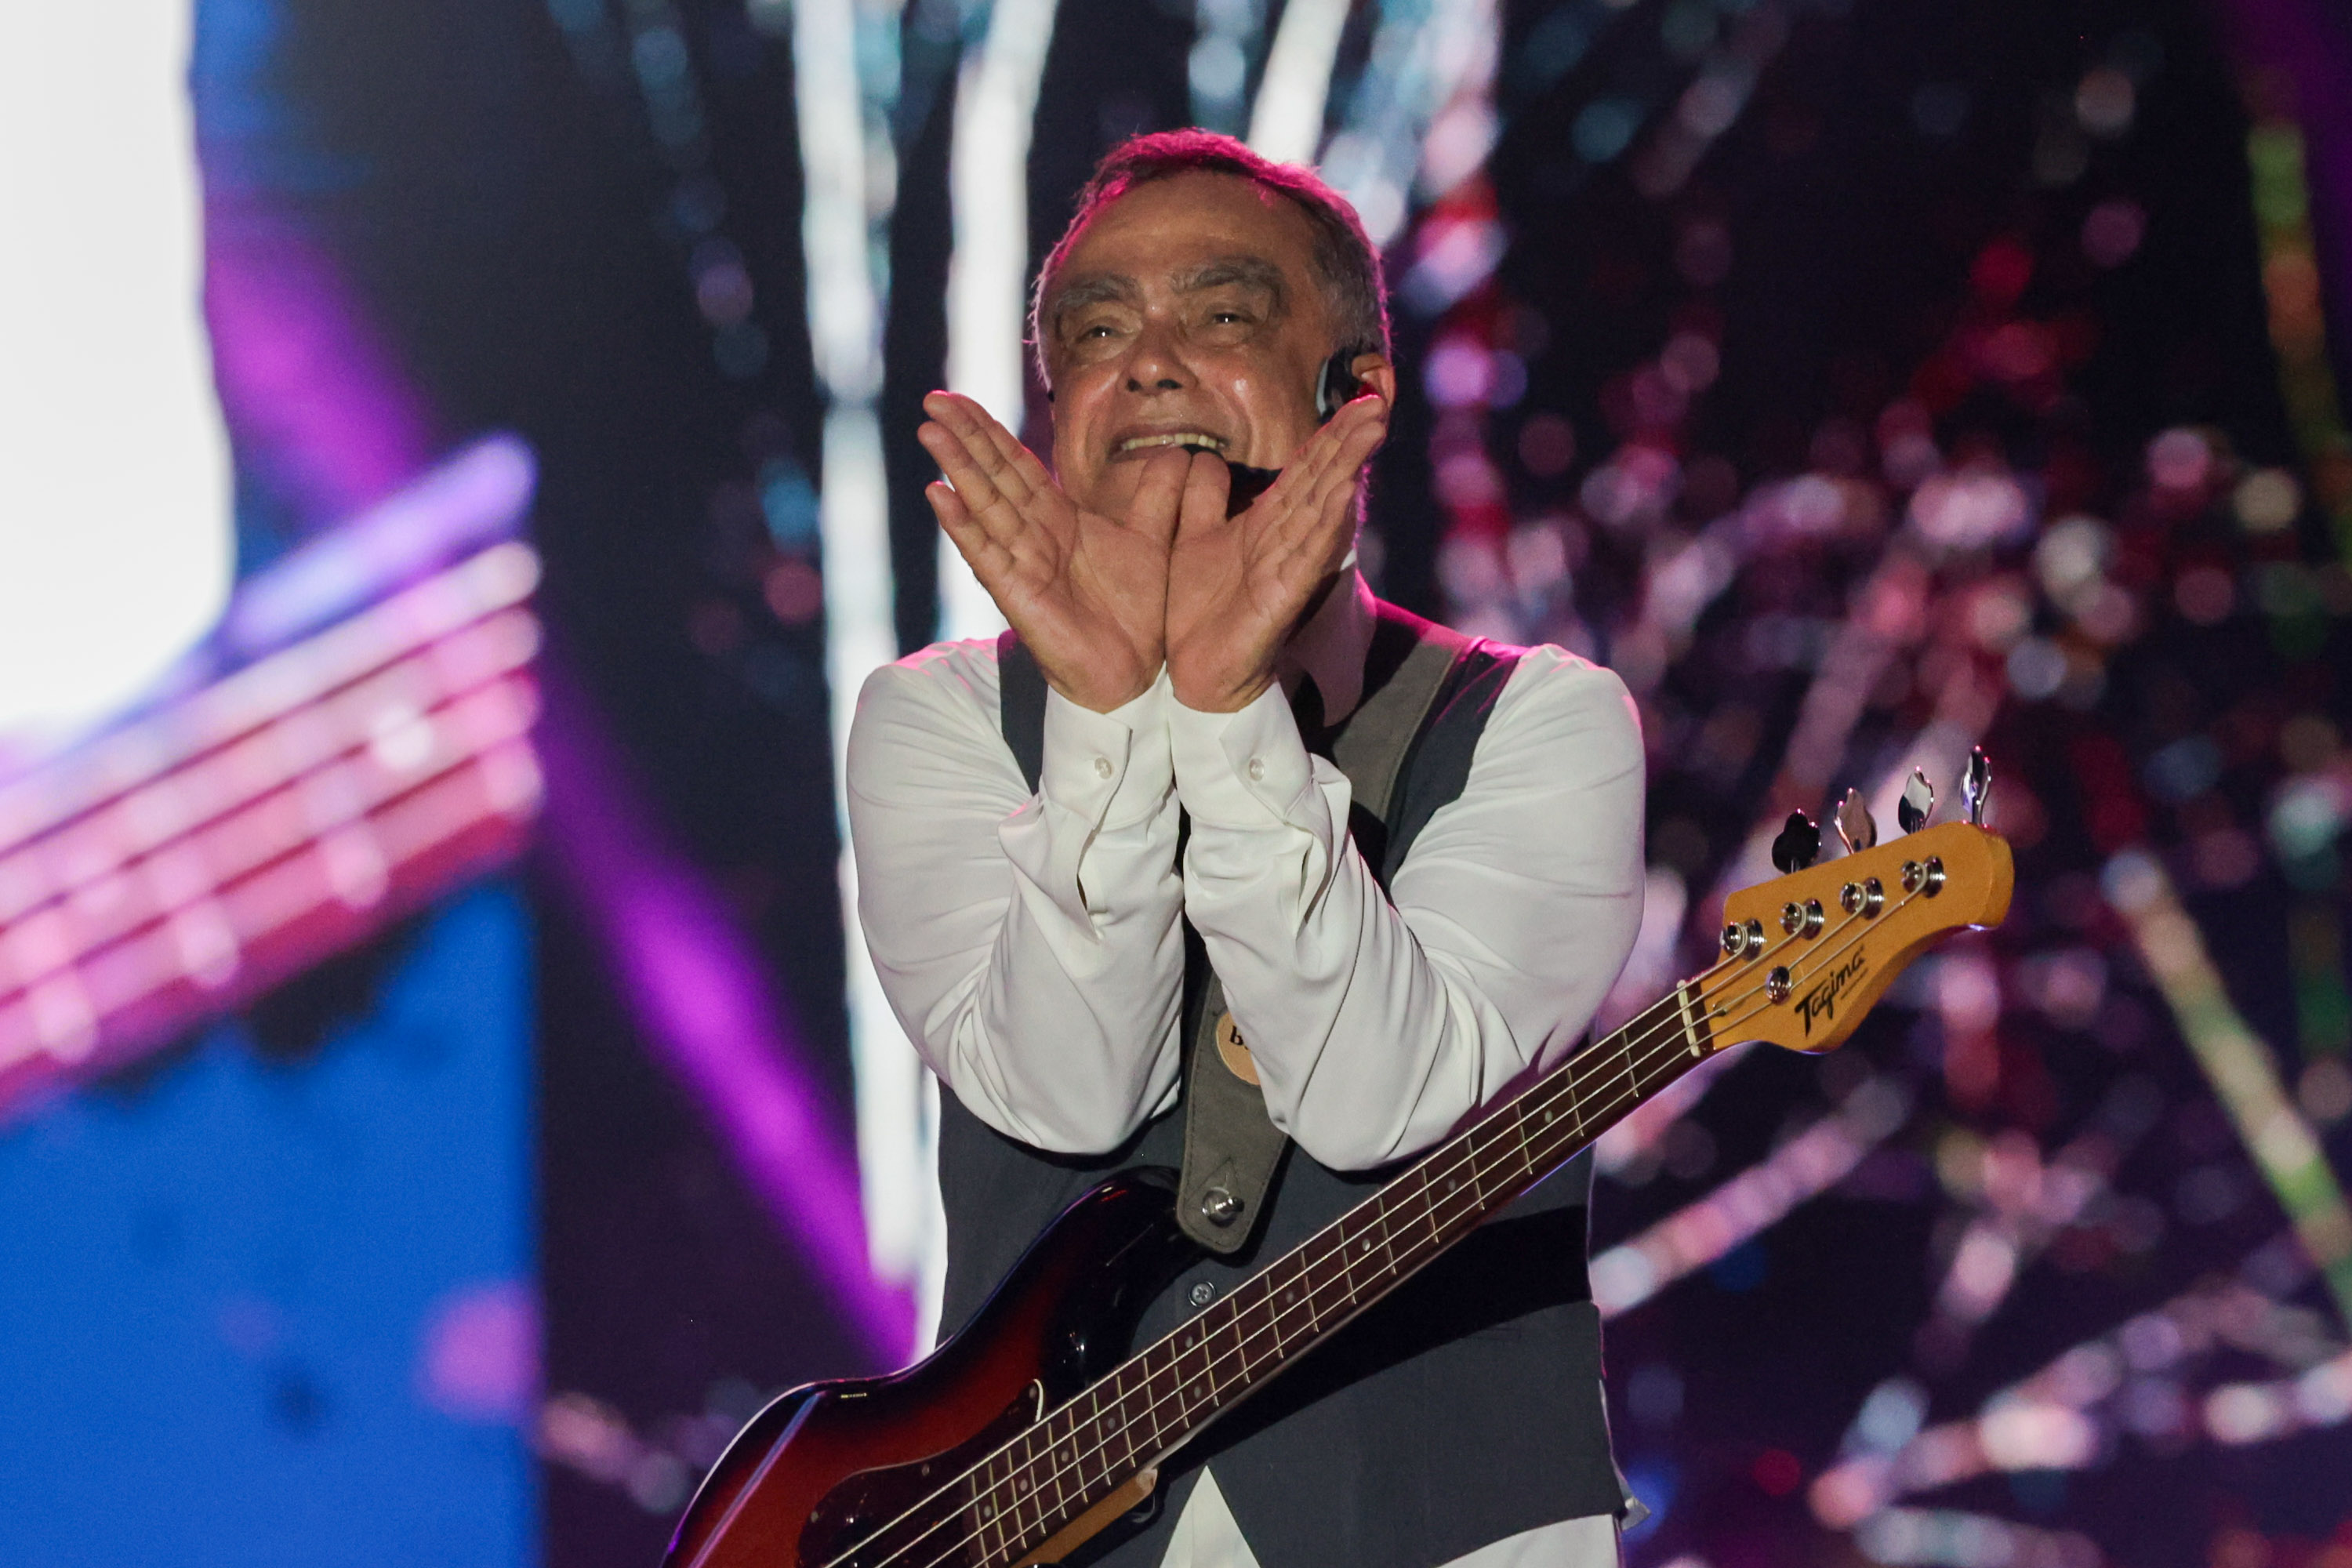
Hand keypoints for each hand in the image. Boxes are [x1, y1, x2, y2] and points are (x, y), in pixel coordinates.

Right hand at [919, 392, 1187, 712]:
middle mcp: (1032, 535)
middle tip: (932, 399)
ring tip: (929, 432)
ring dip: (956, 468)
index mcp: (1058, 519)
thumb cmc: (1138, 612)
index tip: (961, 399)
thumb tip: (1181, 453)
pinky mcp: (1018, 593)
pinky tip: (939, 495)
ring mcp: (1020, 563)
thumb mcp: (1155, 540)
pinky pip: (986, 553)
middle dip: (964, 437)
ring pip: (983, 505)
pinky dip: (963, 525)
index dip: (989, 431)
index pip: (1016, 465)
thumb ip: (1161, 496)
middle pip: (992, 475)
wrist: (1136, 672)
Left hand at [1163, 394, 1388, 712]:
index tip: (1357, 399)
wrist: (1194, 676)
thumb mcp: (1189, 539)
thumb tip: (1201, 456)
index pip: (1304, 469)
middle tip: (1376, 400)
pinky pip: (1308, 556)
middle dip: (1348, 439)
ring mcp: (1288, 568)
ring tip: (1369, 429)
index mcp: (1265, 524)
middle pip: (1322, 479)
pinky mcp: (1282, 598)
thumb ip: (1197, 499)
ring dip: (1346, 467)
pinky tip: (1343, 494)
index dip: (1329, 434)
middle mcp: (1284, 540)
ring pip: (1322, 508)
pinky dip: (1326, 524)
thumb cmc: (1196, 611)